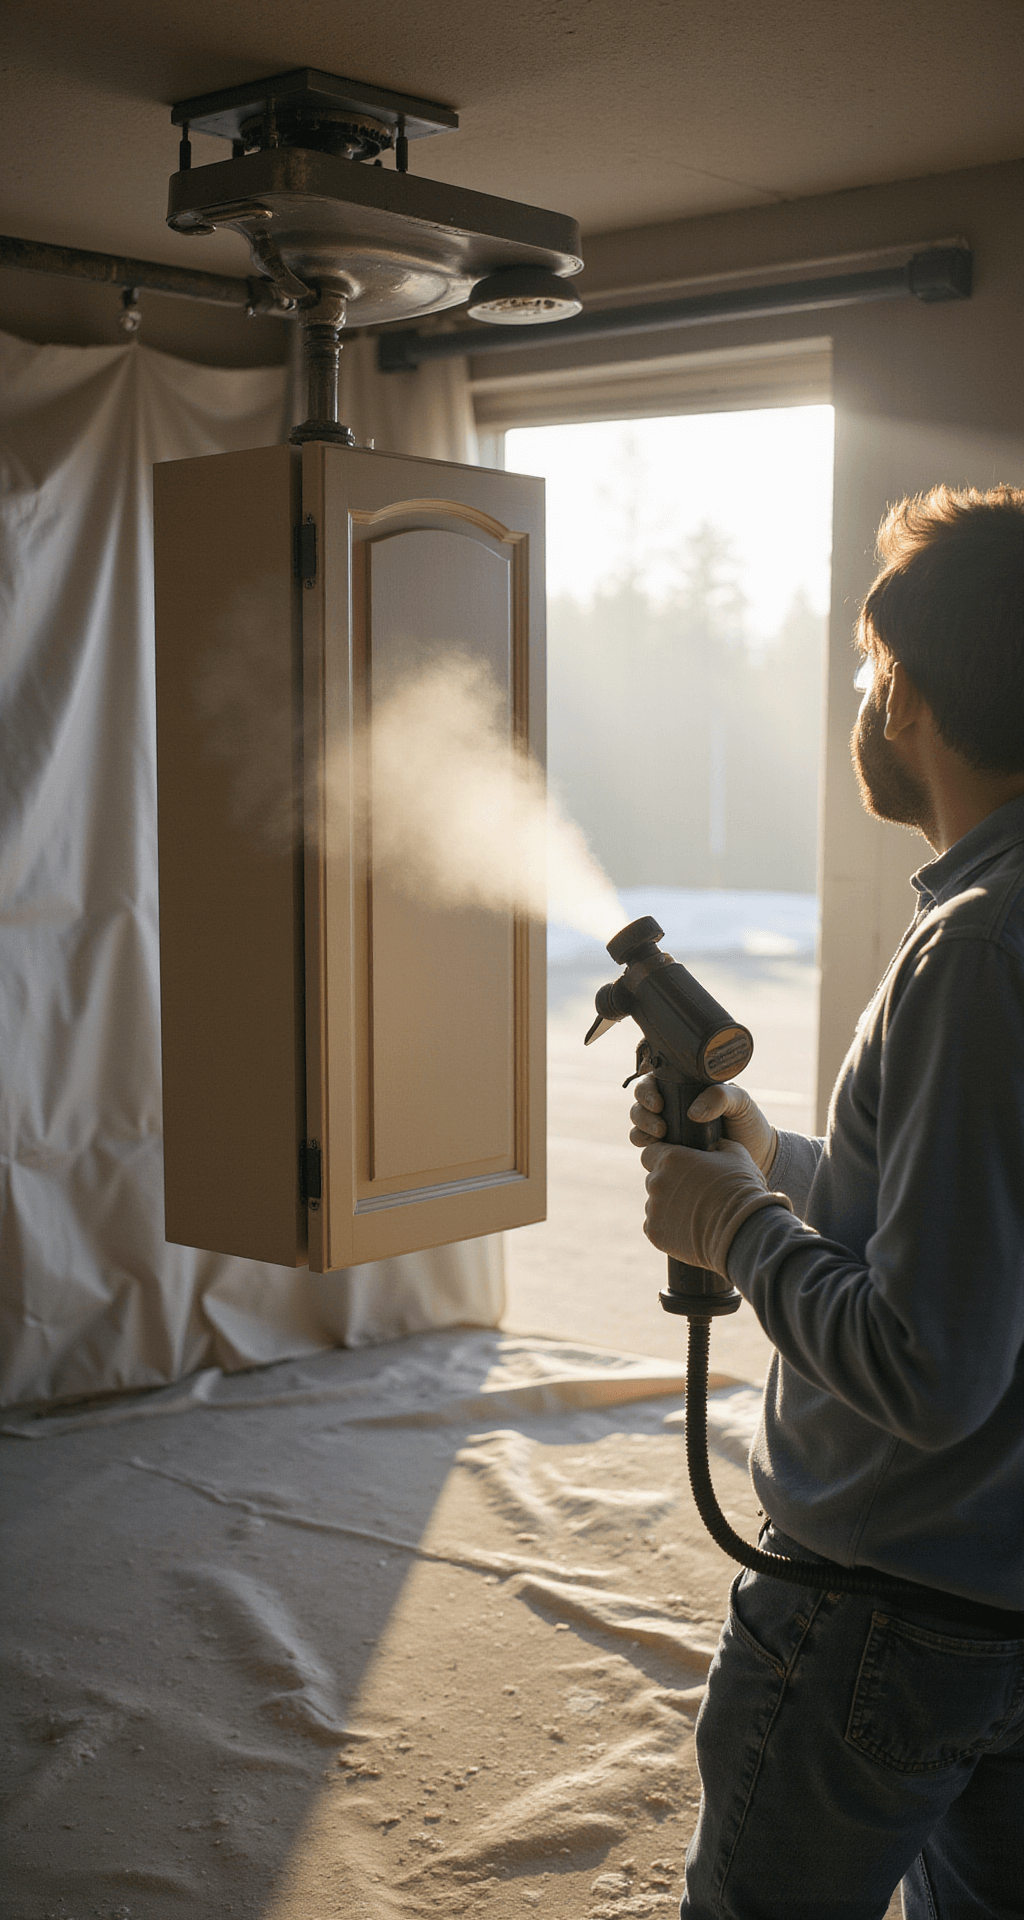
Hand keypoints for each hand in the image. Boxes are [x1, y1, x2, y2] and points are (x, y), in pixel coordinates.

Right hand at [629, 1075, 777, 1175]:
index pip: (653, 1083)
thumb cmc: (749, 1123)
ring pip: (639, 1128)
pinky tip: (661, 1153)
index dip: (646, 1091)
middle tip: (660, 1126)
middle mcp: (672, 1110)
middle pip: (640, 1105)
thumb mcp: (741, 1102)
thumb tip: (694, 1112)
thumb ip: (721, 1097)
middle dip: (642, 1113)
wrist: (759, 1156)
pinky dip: (647, 1151)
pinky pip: (648, 1152)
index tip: (659, 1103)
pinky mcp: (670, 1155)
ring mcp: (669, 1133)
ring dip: (641, 1131)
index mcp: (684, 1090)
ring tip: (660, 1137)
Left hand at [640, 1136, 791, 1274]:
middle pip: (654, 1180)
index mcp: (671, 1158)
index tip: (678, 1168)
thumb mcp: (735, 1155)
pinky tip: (690, 1231)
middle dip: (668, 1185)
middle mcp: (656, 1181)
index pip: (650, 1153)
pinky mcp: (654, 1233)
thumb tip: (712, 1144)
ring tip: (695, 1216)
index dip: (662, 1159)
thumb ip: (715, 1145)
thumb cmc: (741, 1189)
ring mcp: (653, 1209)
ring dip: (668, 1208)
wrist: (742, 1230)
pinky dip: (669, 1229)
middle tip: (693, 1195)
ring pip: (655, 1205)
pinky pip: (656, 1227)